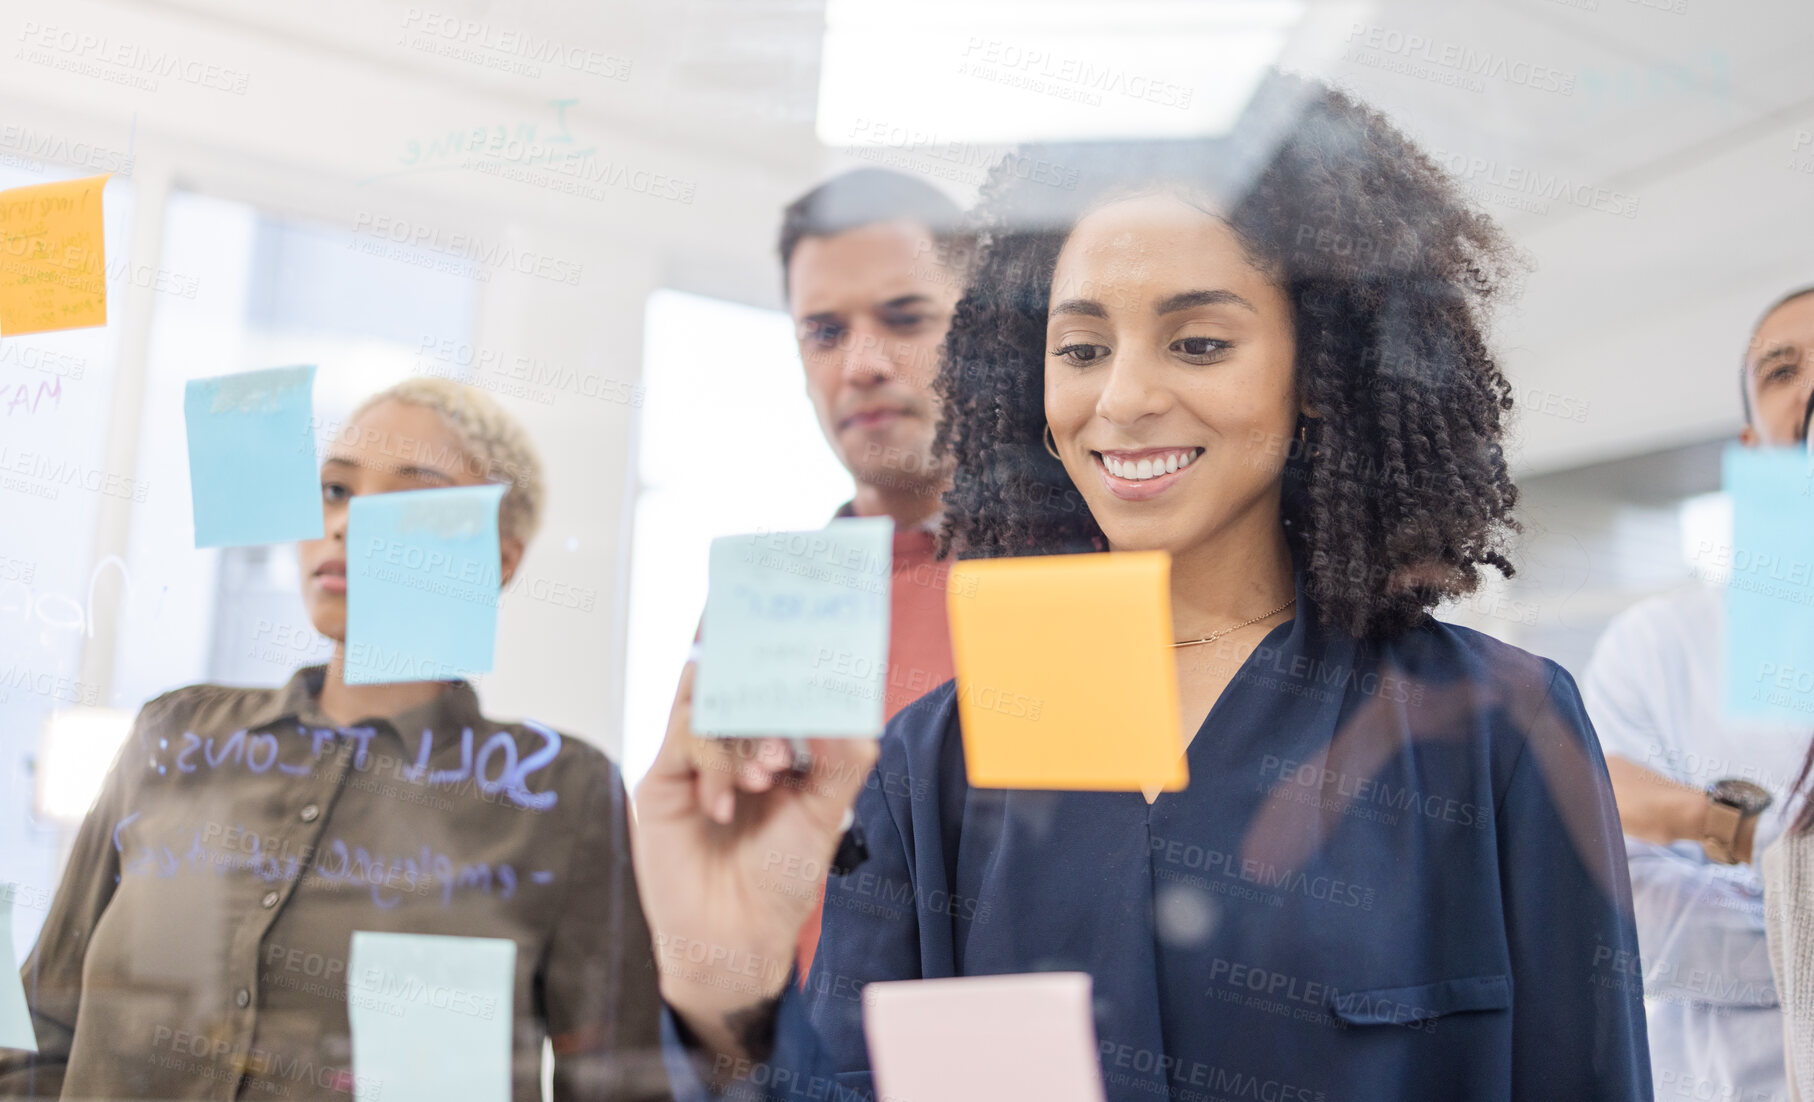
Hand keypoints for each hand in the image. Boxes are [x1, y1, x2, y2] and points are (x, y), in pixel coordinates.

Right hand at [631, 662, 877, 1065]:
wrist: (738, 934)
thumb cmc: (782, 875)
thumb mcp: (825, 812)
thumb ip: (842, 760)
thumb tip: (846, 713)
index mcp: (774, 746)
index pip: (778, 689)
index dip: (793, 675)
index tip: (811, 664)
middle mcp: (733, 746)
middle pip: (739, 685)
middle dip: (767, 704)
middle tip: (784, 748)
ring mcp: (695, 759)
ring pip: (708, 703)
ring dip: (740, 734)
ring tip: (764, 776)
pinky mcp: (663, 781)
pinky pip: (682, 739)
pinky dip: (711, 764)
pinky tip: (723, 806)